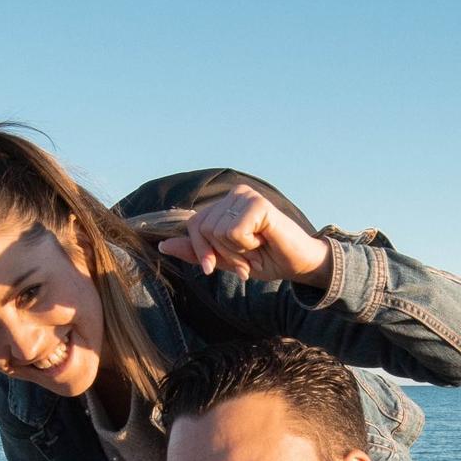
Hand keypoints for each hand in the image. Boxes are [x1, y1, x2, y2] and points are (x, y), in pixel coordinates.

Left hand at [156, 183, 332, 286]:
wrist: (298, 264)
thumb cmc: (265, 259)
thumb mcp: (224, 259)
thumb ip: (196, 251)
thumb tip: (162, 245)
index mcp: (224, 205)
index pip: (194, 226)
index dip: (202, 250)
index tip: (221, 265)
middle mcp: (234, 195)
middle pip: (203, 229)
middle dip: (223, 253)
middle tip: (247, 256)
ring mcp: (245, 196)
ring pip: (217, 232)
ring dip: (237, 251)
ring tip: (257, 248)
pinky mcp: (257, 203)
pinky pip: (234, 232)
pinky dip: (247, 245)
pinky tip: (264, 240)